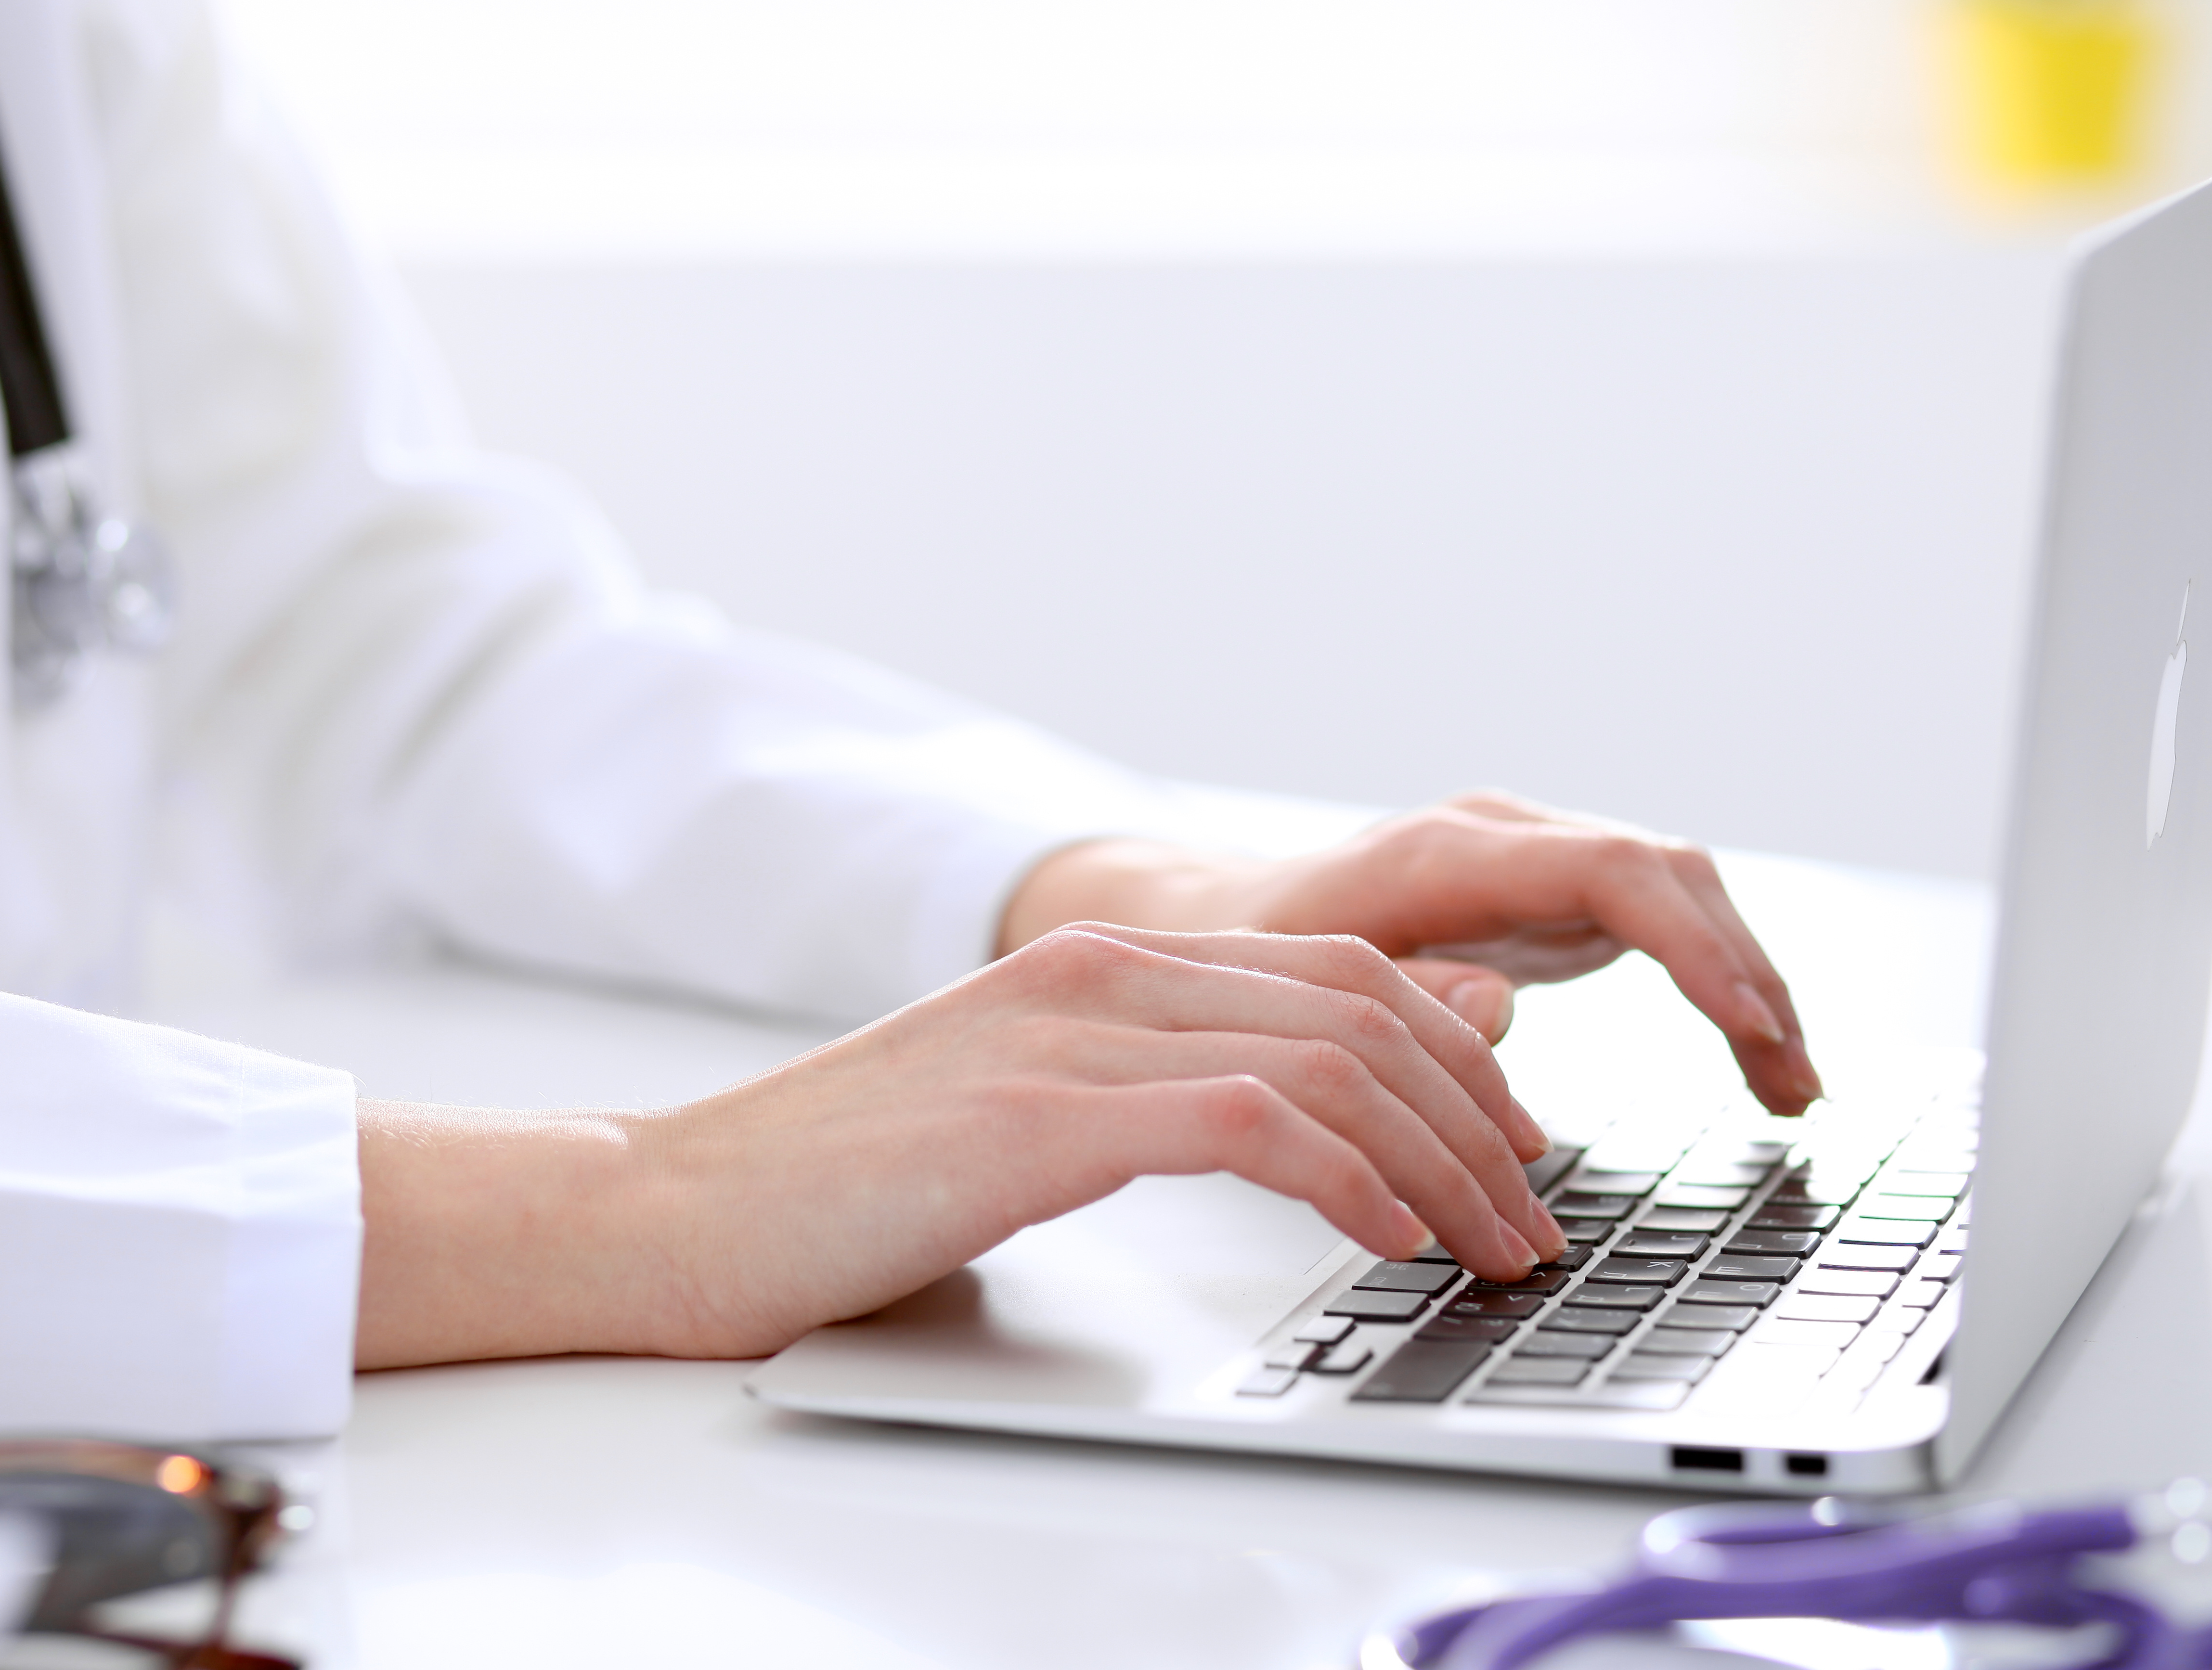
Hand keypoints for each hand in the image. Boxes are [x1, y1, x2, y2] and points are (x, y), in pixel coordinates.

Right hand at [354, 922, 1567, 1366]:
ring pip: (1326, 1058)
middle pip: (1361, 1006)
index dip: (1455, 1057)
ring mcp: (1067, 1037)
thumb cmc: (846, 1189)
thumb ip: (1170, 1095)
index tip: (1511, 1151)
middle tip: (1535, 1212)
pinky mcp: (1038, 1119)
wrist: (676, 1210)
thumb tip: (1314, 1124)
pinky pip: (1247, 1122)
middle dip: (1481, 1113)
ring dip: (1441, 1158)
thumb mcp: (1035, 1117)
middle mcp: (1099, 976)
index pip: (1338, 976)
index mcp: (1101, 965)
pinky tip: (1389, 1238)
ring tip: (1495, 1245)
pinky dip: (1346, 1177)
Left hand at [998, 791, 1819, 1117]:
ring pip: (1682, 897)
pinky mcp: (1550, 899)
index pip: (1610, 872)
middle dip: (1745, 974)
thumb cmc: (1249, 955)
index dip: (1692, 946)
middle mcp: (1505, 840)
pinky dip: (1716, 990)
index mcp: (1446, 854)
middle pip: (1670, 877)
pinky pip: (1661, 928)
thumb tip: (1498, 1011)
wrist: (1223, 918)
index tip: (1750, 1025)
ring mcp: (1534, 863)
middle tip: (1793, 1083)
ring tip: (1791, 1091)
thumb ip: (1402, 997)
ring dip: (1748, 987)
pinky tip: (1755, 1063)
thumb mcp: (1299, 989)